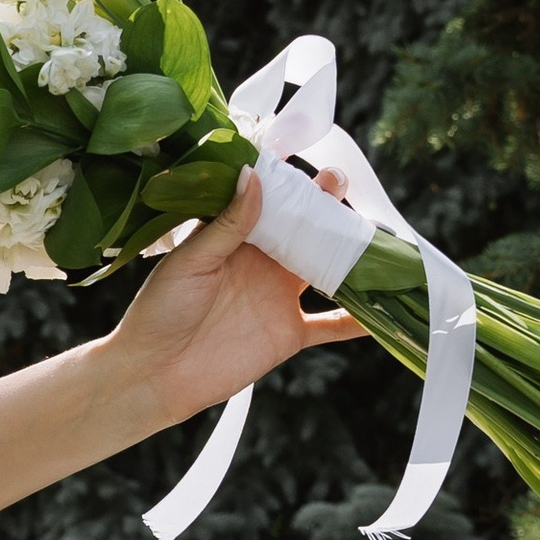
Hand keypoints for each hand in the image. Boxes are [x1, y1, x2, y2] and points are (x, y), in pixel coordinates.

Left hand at [107, 170, 360, 429]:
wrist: (153, 374)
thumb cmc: (159, 311)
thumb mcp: (190, 261)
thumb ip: (228, 223)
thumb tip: (254, 176)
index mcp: (238, 239)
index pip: (274, 204)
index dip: (294, 186)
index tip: (311, 165)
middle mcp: (264, 263)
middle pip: (308, 231)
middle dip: (329, 210)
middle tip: (342, 185)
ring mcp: (279, 297)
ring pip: (328, 270)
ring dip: (353, 256)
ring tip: (380, 234)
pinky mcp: (288, 333)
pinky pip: (331, 325)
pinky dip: (358, 319)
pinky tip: (387, 310)